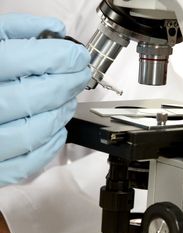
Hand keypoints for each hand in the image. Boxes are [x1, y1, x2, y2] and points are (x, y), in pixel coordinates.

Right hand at [0, 13, 90, 185]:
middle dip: (68, 84)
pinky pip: (26, 163)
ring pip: (33, 132)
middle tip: (79, 76)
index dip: (59, 57)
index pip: (22, 60)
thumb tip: (55, 30)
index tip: (78, 56)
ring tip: (68, 101)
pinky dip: (49, 147)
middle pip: (33, 97)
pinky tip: (57, 130)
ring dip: (61, 115)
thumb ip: (13, 31)